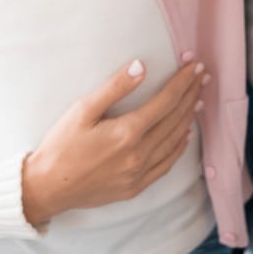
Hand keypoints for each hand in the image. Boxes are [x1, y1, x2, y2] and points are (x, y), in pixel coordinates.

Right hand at [22, 60, 205, 225]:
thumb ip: (114, 87)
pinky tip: (184, 135)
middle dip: (191, 94)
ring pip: (174, 141)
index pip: (165, 102)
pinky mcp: (136, 187)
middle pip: (175, 119)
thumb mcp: (83, 109)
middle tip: (204, 76)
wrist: (48, 187)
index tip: (195, 65)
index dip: (182, 82)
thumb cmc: (61, 145)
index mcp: (127, 132)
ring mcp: (139, 174)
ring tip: (200, 99)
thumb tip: (141, 66)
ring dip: (189, 117)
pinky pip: (166, 164)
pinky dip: (179, 147)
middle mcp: (139, 154)